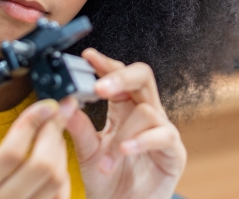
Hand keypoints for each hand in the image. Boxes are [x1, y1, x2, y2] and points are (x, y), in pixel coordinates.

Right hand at [0, 78, 77, 198]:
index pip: (11, 152)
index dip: (32, 122)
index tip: (45, 104)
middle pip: (41, 166)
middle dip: (53, 132)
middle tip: (55, 113)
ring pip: (55, 180)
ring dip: (59, 150)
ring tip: (52, 133)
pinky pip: (59, 195)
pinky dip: (61, 173)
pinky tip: (52, 158)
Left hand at [66, 49, 186, 198]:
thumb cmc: (108, 181)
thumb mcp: (87, 154)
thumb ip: (79, 129)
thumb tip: (64, 104)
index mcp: (123, 108)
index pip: (117, 76)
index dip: (106, 64)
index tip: (89, 57)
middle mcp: (144, 113)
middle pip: (142, 77)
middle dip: (121, 77)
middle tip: (100, 87)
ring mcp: (161, 130)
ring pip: (146, 111)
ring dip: (122, 133)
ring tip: (105, 158)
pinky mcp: (173, 150)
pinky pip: (163, 135)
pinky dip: (142, 141)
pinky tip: (125, 150)